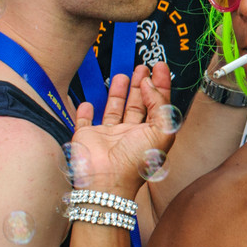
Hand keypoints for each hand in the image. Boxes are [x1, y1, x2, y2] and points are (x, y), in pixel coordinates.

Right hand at [72, 63, 174, 195]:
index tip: (160, 66)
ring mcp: (108, 135)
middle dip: (140, 85)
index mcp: (150, 133)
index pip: (157, 104)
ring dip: (118, 93)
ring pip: (114, 109)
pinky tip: (89, 103)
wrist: (107, 180)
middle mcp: (130, 134)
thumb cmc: (136, 161)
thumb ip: (160, 105)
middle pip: (137, 105)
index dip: (160, 85)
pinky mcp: (87, 137)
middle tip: (142, 67)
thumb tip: (150, 84)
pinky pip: (85, 121)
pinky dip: (85, 112)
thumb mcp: (161, 131)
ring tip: (123, 75)